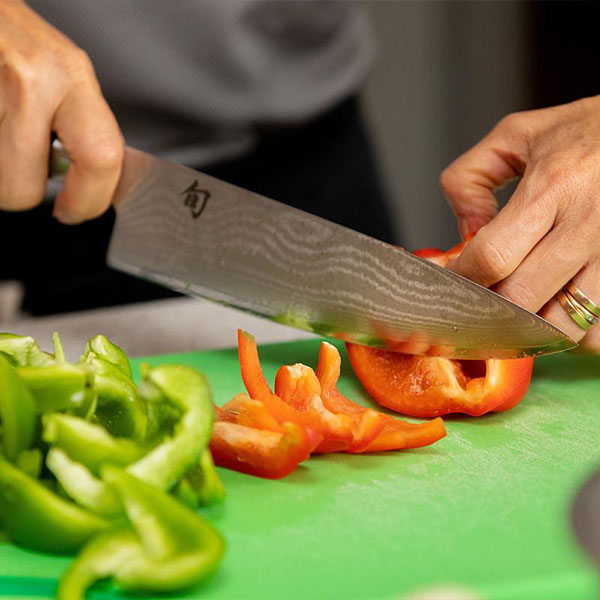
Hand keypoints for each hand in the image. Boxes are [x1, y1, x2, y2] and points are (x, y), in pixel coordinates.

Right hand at [0, 0, 122, 222]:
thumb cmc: (10, 34)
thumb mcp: (60, 71)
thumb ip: (80, 127)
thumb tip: (91, 186)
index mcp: (69, 76)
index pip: (101, 157)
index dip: (89, 200)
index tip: (75, 210)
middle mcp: (28, 81)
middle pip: (22, 189)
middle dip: (20, 193)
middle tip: (23, 174)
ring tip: (3, 139)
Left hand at [440, 95, 599, 351]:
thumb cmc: (587, 133)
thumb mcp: (517, 135)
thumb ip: (471, 179)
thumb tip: (465, 235)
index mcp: (553, 185)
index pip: (492, 256)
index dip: (462, 279)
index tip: (451, 282)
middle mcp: (588, 223)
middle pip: (523, 300)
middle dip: (492, 310)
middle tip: (481, 303)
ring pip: (567, 326)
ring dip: (537, 329)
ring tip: (526, 307)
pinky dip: (579, 333)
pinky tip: (563, 309)